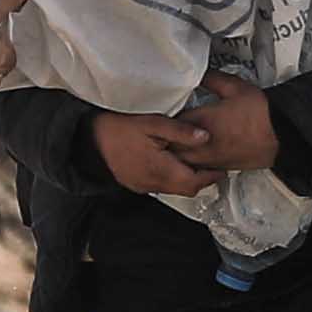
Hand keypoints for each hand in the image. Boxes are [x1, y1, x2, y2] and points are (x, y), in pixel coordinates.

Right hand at [95, 112, 221, 200]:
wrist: (89, 140)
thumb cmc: (120, 128)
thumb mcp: (153, 123)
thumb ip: (181, 131)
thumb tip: (206, 136)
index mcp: (161, 171)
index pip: (195, 182)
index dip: (212, 176)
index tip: (223, 167)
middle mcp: (153, 184)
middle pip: (186, 189)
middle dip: (201, 179)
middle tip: (213, 164)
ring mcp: (143, 186)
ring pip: (173, 189)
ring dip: (186, 178)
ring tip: (195, 160)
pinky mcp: (135, 184)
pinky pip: (160, 186)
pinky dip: (171, 177)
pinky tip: (172, 162)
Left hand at [151, 81, 282, 180]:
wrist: (281, 135)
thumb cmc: (261, 113)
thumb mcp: (235, 87)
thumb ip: (213, 79)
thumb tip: (200, 73)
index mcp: (201, 121)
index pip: (170, 121)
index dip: (167, 115)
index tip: (168, 109)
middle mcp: (201, 143)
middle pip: (170, 144)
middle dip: (167, 136)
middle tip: (167, 127)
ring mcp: (209, 158)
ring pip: (180, 159)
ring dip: (176, 150)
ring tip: (177, 141)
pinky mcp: (219, 167)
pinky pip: (195, 168)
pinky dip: (191, 161)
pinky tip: (194, 153)